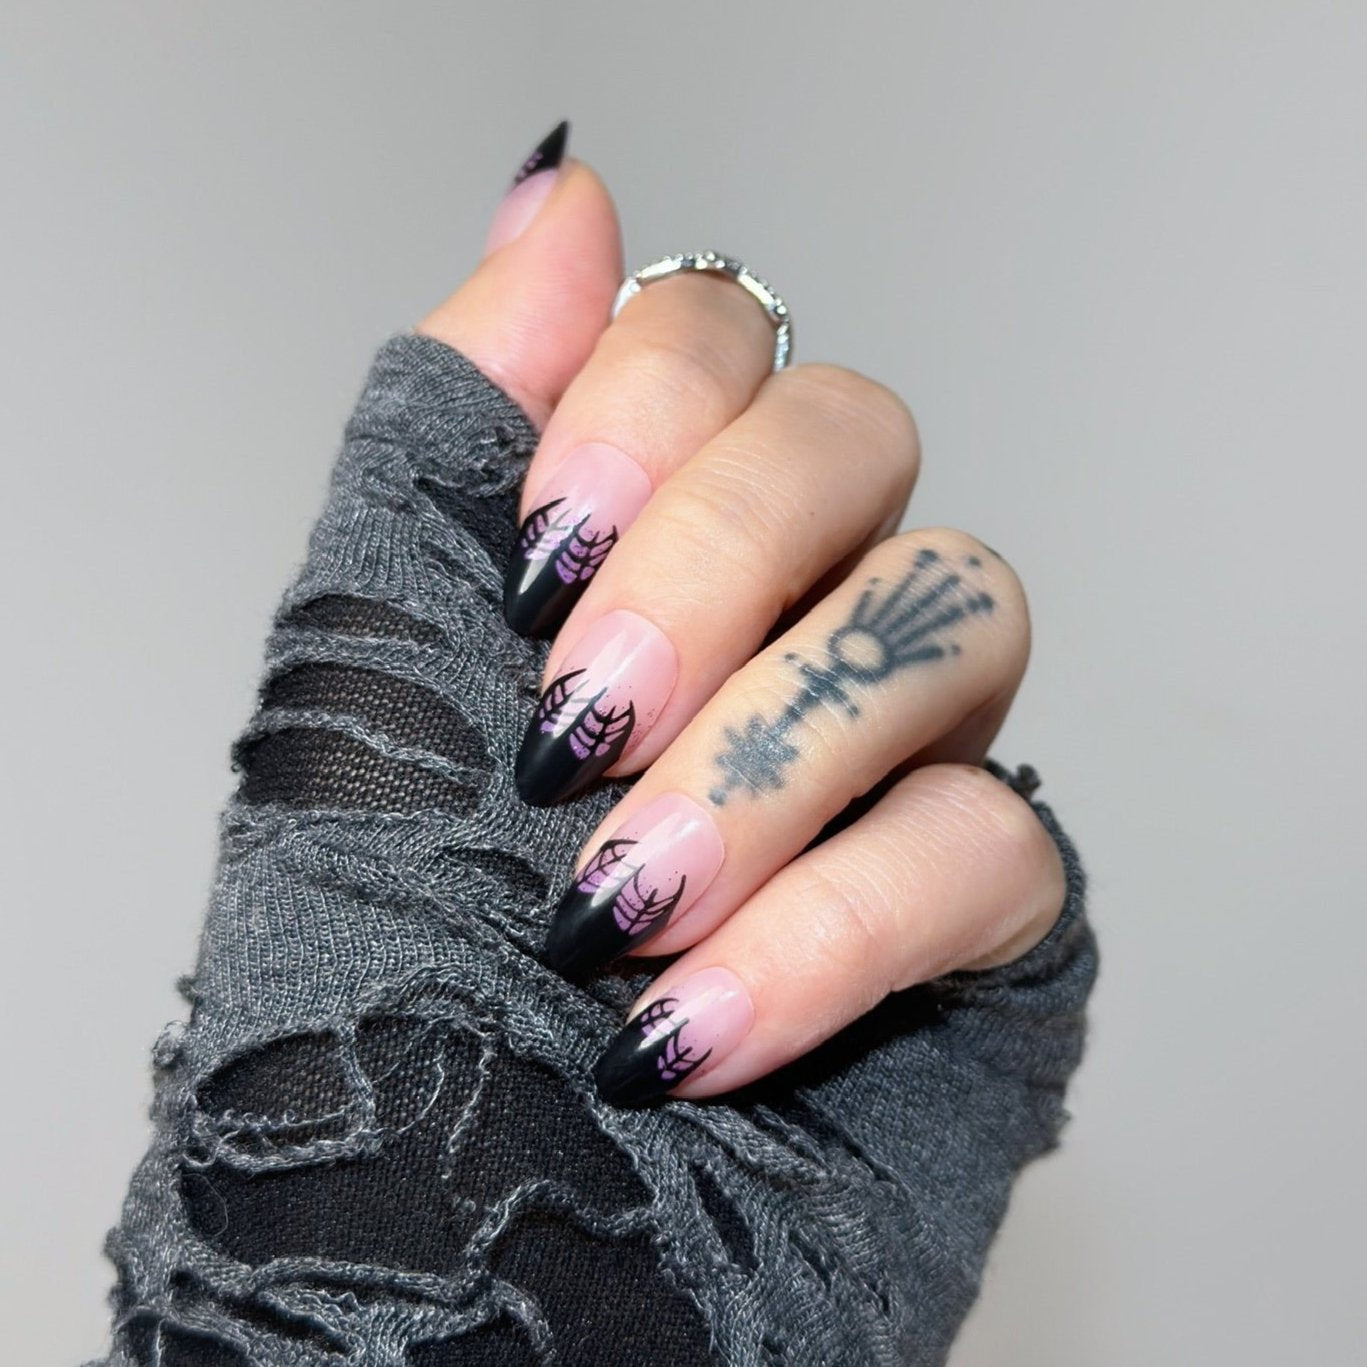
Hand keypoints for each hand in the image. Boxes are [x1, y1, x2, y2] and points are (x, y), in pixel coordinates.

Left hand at [420, 125, 1066, 1103]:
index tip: (534, 560)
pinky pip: (998, 844)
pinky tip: (690, 1017)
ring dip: (775, 750)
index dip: (647, 409)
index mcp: (638, 548)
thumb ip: (455, 431)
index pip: (717, 346)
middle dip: (720, 564)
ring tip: (618, 891)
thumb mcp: (367, 666)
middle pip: (861, 441)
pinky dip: (834, 926)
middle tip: (579, 723)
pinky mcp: (981, 910)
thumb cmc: (379, 963)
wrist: (444, 1245)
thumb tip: (565, 200)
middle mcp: (786, 618)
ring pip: (963, 613)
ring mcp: (897, 755)